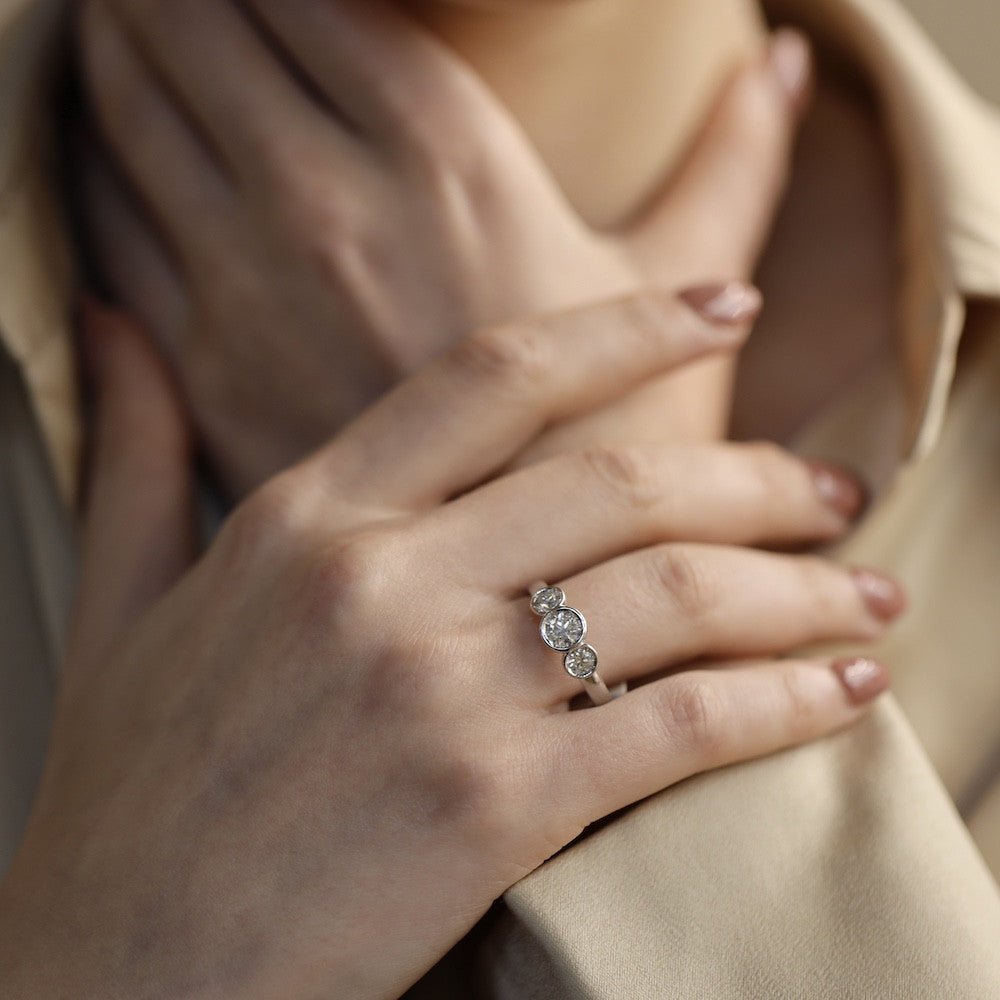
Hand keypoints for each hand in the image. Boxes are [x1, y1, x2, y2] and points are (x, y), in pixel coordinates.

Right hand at [0, 296, 899, 998]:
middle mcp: (381, 583)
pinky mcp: (493, 808)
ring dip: (796, 591)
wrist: (117, 970)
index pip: (496, 374)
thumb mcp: (120, 598)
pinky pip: (677, 726)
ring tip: (870, 599)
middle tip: (835, 486)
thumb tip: (109, 323)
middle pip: (621, 484)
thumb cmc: (126, 790)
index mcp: (302, 517)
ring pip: (670, 596)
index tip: (729, 304)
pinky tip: (838, 696)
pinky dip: (777, 703)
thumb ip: (134, 448)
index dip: (630, 325)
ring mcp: (441, 694)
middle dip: (758, 476)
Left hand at [79, 0, 808, 494]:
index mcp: (447, 159)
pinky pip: (107, 222)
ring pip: (130, 103)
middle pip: (203, 18)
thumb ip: (730, 165)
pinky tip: (131, 162)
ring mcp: (244, 286)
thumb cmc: (618, 450)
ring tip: (156, 38)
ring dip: (131, 50)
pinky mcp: (200, 368)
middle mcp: (326, 205)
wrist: (534, 613)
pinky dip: (102, 168)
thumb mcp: (676, 295)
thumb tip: (786, 57)